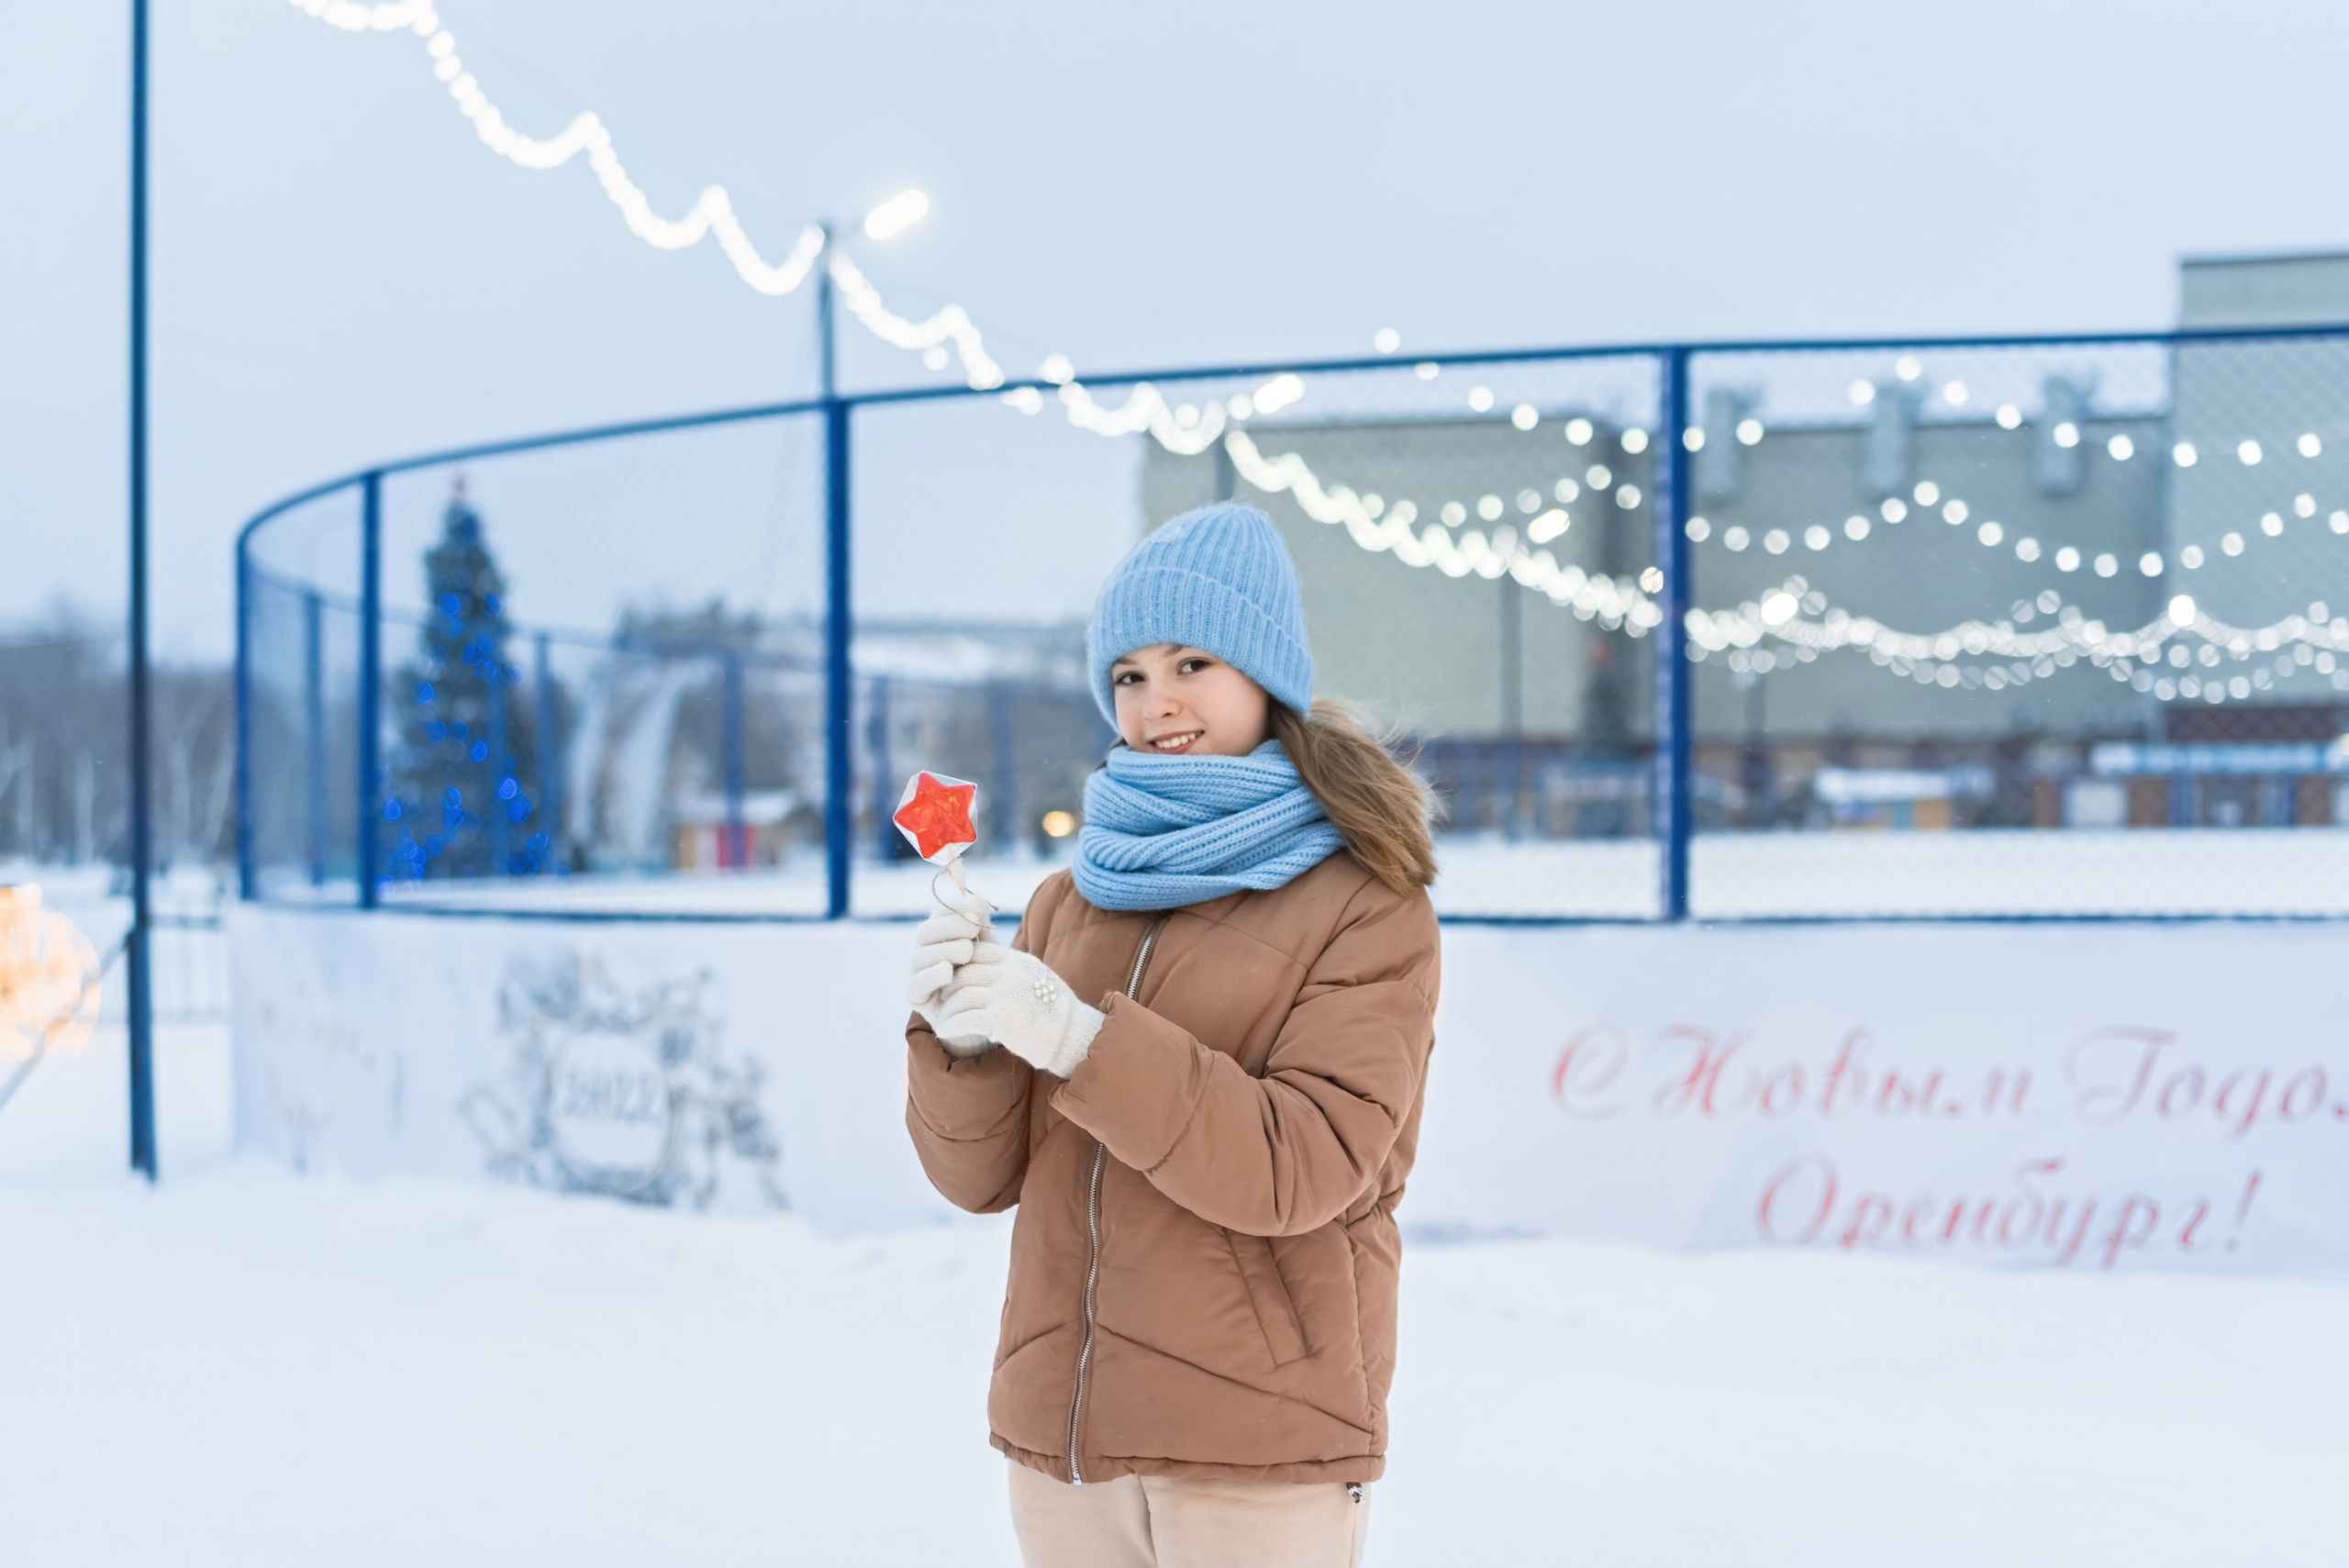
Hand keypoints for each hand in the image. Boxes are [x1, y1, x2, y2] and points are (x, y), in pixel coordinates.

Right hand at [907, 881, 998, 1055]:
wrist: (986, 1015)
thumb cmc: (987, 976)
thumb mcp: (988, 948)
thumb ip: (981, 926)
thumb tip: (976, 900)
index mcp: (940, 935)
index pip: (939, 913)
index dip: (955, 907)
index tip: (978, 909)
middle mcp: (924, 951)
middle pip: (926, 932)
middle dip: (950, 926)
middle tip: (973, 929)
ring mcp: (917, 974)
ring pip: (920, 956)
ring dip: (944, 949)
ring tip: (967, 951)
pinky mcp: (916, 998)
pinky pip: (916, 984)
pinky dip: (931, 975)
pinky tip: (948, 970)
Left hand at [932, 944, 1104, 1078]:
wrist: (1074, 1039)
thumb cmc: (1056, 1013)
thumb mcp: (1037, 979)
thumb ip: (1013, 970)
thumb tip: (989, 965)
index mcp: (1019, 961)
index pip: (978, 952)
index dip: (959, 964)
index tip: (951, 979)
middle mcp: (1011, 974)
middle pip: (964, 973)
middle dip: (948, 987)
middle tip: (940, 1000)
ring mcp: (1006, 996)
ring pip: (960, 996)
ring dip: (947, 1009)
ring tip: (942, 1019)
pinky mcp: (1001, 1019)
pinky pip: (965, 1019)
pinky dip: (951, 1025)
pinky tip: (945, 1031)